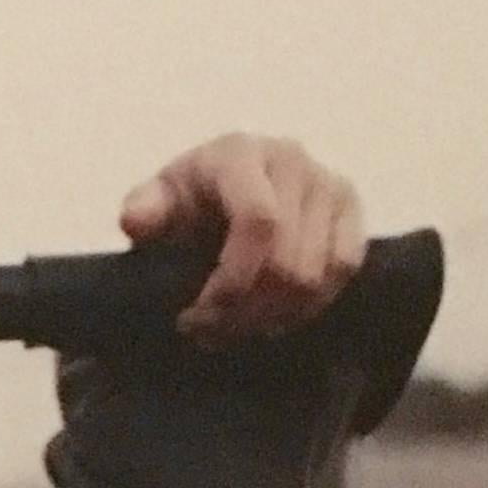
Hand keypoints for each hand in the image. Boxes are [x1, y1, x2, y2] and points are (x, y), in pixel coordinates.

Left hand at [117, 135, 366, 345]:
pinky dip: (310, 305)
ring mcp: (328, 183)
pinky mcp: (351, 208)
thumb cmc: (187, 202)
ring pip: (316, 274)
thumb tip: (136, 221)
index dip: (234, 281)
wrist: (221, 192)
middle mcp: (292, 161)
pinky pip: (344, 268)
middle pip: (288, 261)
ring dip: (273, 317)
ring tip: (236, 327)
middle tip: (209, 333)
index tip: (198, 315)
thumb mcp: (156, 204)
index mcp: (239, 155)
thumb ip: (144, 211)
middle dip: (245, 312)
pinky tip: (275, 315)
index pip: (259, 222)